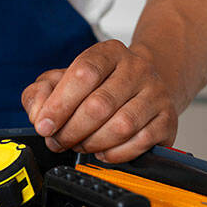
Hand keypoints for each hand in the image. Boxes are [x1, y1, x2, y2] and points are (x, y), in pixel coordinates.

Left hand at [21, 39, 178, 162]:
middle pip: (99, 105)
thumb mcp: (61, 81)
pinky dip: (115, 154)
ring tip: (80, 144)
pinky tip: (103, 150)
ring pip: (120, 127)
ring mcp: (156, 94)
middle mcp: (137, 69)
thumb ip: (40, 93)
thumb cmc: (96, 87)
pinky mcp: (168, 120)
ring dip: (92, 144)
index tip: (44, 125)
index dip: (59, 104)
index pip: (84, 73)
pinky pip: (139, 144)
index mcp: (108, 53)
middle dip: (71, 131)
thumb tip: (39, 116)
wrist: (141, 89)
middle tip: (58, 141)